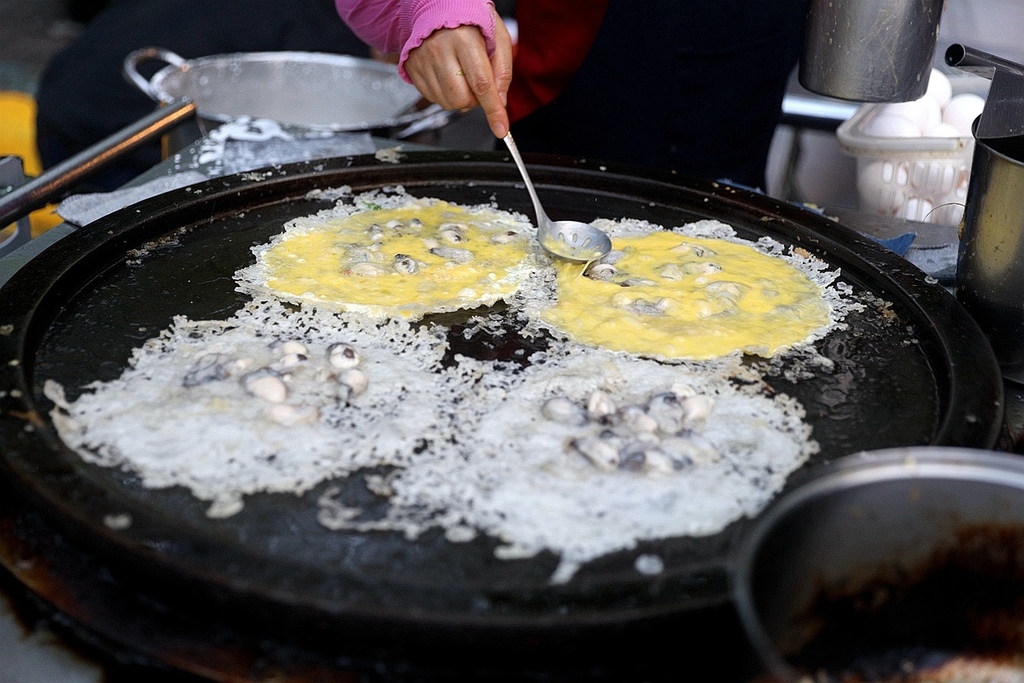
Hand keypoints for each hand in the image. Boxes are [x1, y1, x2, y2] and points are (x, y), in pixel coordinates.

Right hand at [403, 8, 512, 137]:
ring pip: (447, 103)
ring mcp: (423, 61)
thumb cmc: (470, 21)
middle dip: (474, 100)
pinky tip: (448, 76)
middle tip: (477, 82)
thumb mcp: (497, 36)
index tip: (501, 129)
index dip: (493, 111)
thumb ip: (503, 69)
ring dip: (460, 98)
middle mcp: (440, 51)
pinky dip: (445, 94)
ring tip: (461, 76)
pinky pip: (432, 99)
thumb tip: (501, 101)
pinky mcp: (413, 69)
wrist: (436, 7)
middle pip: (462, 99)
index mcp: (464, 40)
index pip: (482, 85)